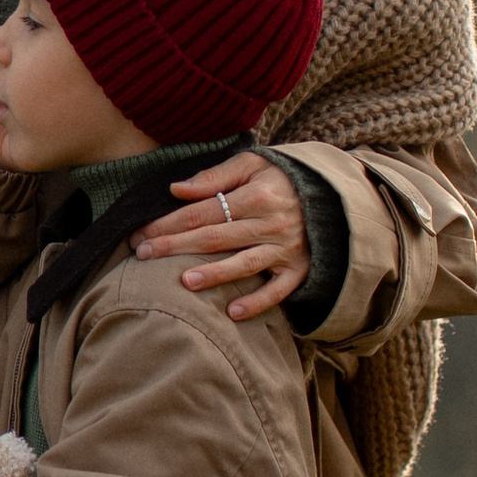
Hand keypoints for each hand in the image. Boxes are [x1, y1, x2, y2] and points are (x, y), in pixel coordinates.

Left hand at [131, 151, 307, 321]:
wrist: (334, 194)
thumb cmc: (283, 178)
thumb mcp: (253, 164)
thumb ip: (215, 176)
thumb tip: (177, 190)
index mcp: (257, 195)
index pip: (204, 211)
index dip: (170, 223)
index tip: (141, 233)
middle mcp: (271, 223)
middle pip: (216, 237)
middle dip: (176, 246)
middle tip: (143, 256)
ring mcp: (286, 248)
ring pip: (244, 263)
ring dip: (215, 274)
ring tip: (184, 282)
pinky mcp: (300, 269)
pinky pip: (279, 290)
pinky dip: (258, 302)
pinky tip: (233, 312)